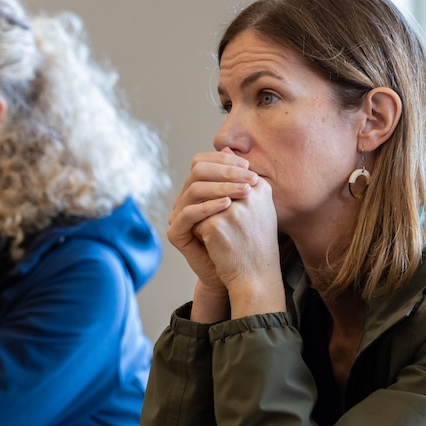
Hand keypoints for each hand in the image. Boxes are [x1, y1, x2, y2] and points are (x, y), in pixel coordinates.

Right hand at [169, 150, 256, 286]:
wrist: (238, 272)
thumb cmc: (244, 237)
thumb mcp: (245, 203)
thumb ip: (240, 180)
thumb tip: (240, 153)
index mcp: (197, 189)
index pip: (203, 163)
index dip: (224, 162)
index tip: (248, 167)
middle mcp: (184, 199)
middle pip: (196, 172)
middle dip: (225, 172)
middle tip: (249, 177)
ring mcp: (177, 215)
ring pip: (193, 190)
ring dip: (221, 187)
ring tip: (244, 191)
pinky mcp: (175, 233)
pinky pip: (188, 214)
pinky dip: (208, 206)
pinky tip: (228, 205)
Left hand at [193, 175, 286, 316]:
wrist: (256, 278)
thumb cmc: (255, 244)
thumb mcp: (256, 207)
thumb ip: (241, 180)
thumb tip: (225, 150)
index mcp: (260, 187)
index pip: (228, 171)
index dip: (216, 186)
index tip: (220, 206)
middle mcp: (249, 194)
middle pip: (211, 182)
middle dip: (205, 198)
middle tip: (211, 219)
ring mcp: (233, 208)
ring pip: (201, 201)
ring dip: (203, 216)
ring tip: (216, 233)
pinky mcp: (217, 224)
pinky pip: (196, 219)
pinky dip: (200, 232)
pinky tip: (215, 246)